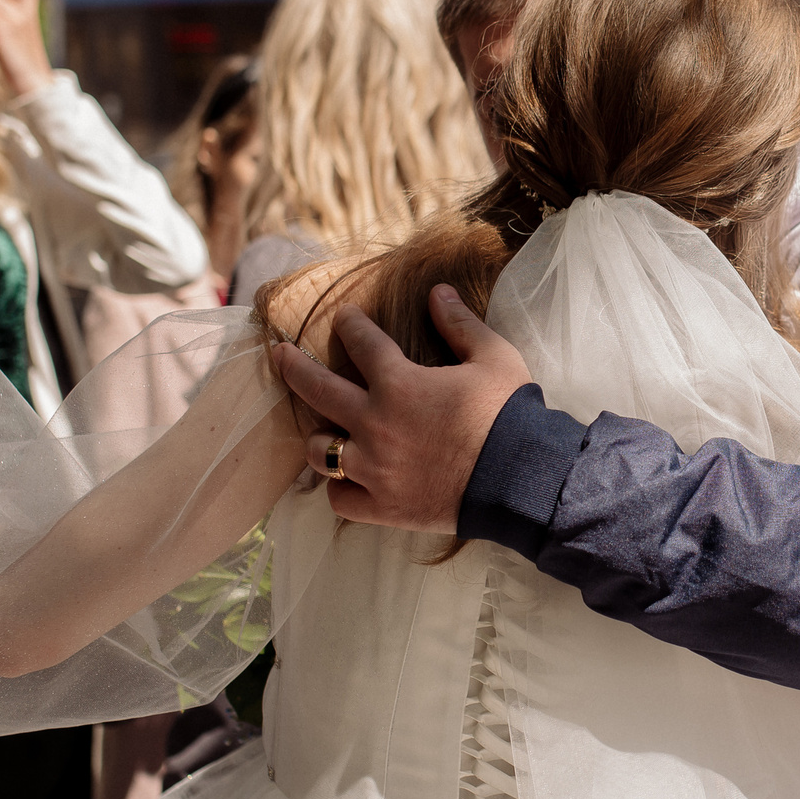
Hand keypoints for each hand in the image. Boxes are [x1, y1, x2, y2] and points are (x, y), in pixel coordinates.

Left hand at [269, 285, 529, 533]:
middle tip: (279, 355)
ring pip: (320, 450)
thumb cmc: (509, 414)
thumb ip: (460, 324)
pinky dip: (340, 489)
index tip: (344, 317)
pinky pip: (340, 498)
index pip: (362, 343)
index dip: (350, 325)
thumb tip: (438, 292)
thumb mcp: (493, 357)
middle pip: (317, 390)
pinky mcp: (382, 507)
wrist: (520, 479)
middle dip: (293, 367)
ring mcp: (373, 469)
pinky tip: (346, 480)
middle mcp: (374, 424)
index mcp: (399, 383)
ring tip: (322, 432)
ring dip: (320, 438)